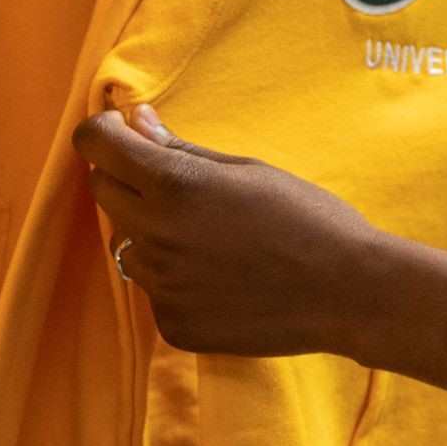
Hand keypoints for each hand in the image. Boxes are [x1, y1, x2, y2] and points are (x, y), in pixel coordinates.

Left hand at [74, 105, 390, 359]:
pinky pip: (155, 291)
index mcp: (175, 184)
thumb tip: (134, 121)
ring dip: (153, 234)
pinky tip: (224, 279)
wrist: (351, 292)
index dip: (104, 132)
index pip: (96, 145)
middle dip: (127, 178)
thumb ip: (182, 149)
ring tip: (212, 240)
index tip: (124, 133)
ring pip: (127, 245)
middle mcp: (156, 234)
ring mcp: (161, 285)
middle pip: (102, 191)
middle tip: (180, 186)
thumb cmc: (310, 219)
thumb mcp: (250, 171)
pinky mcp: (173, 324)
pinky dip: (178, 280)